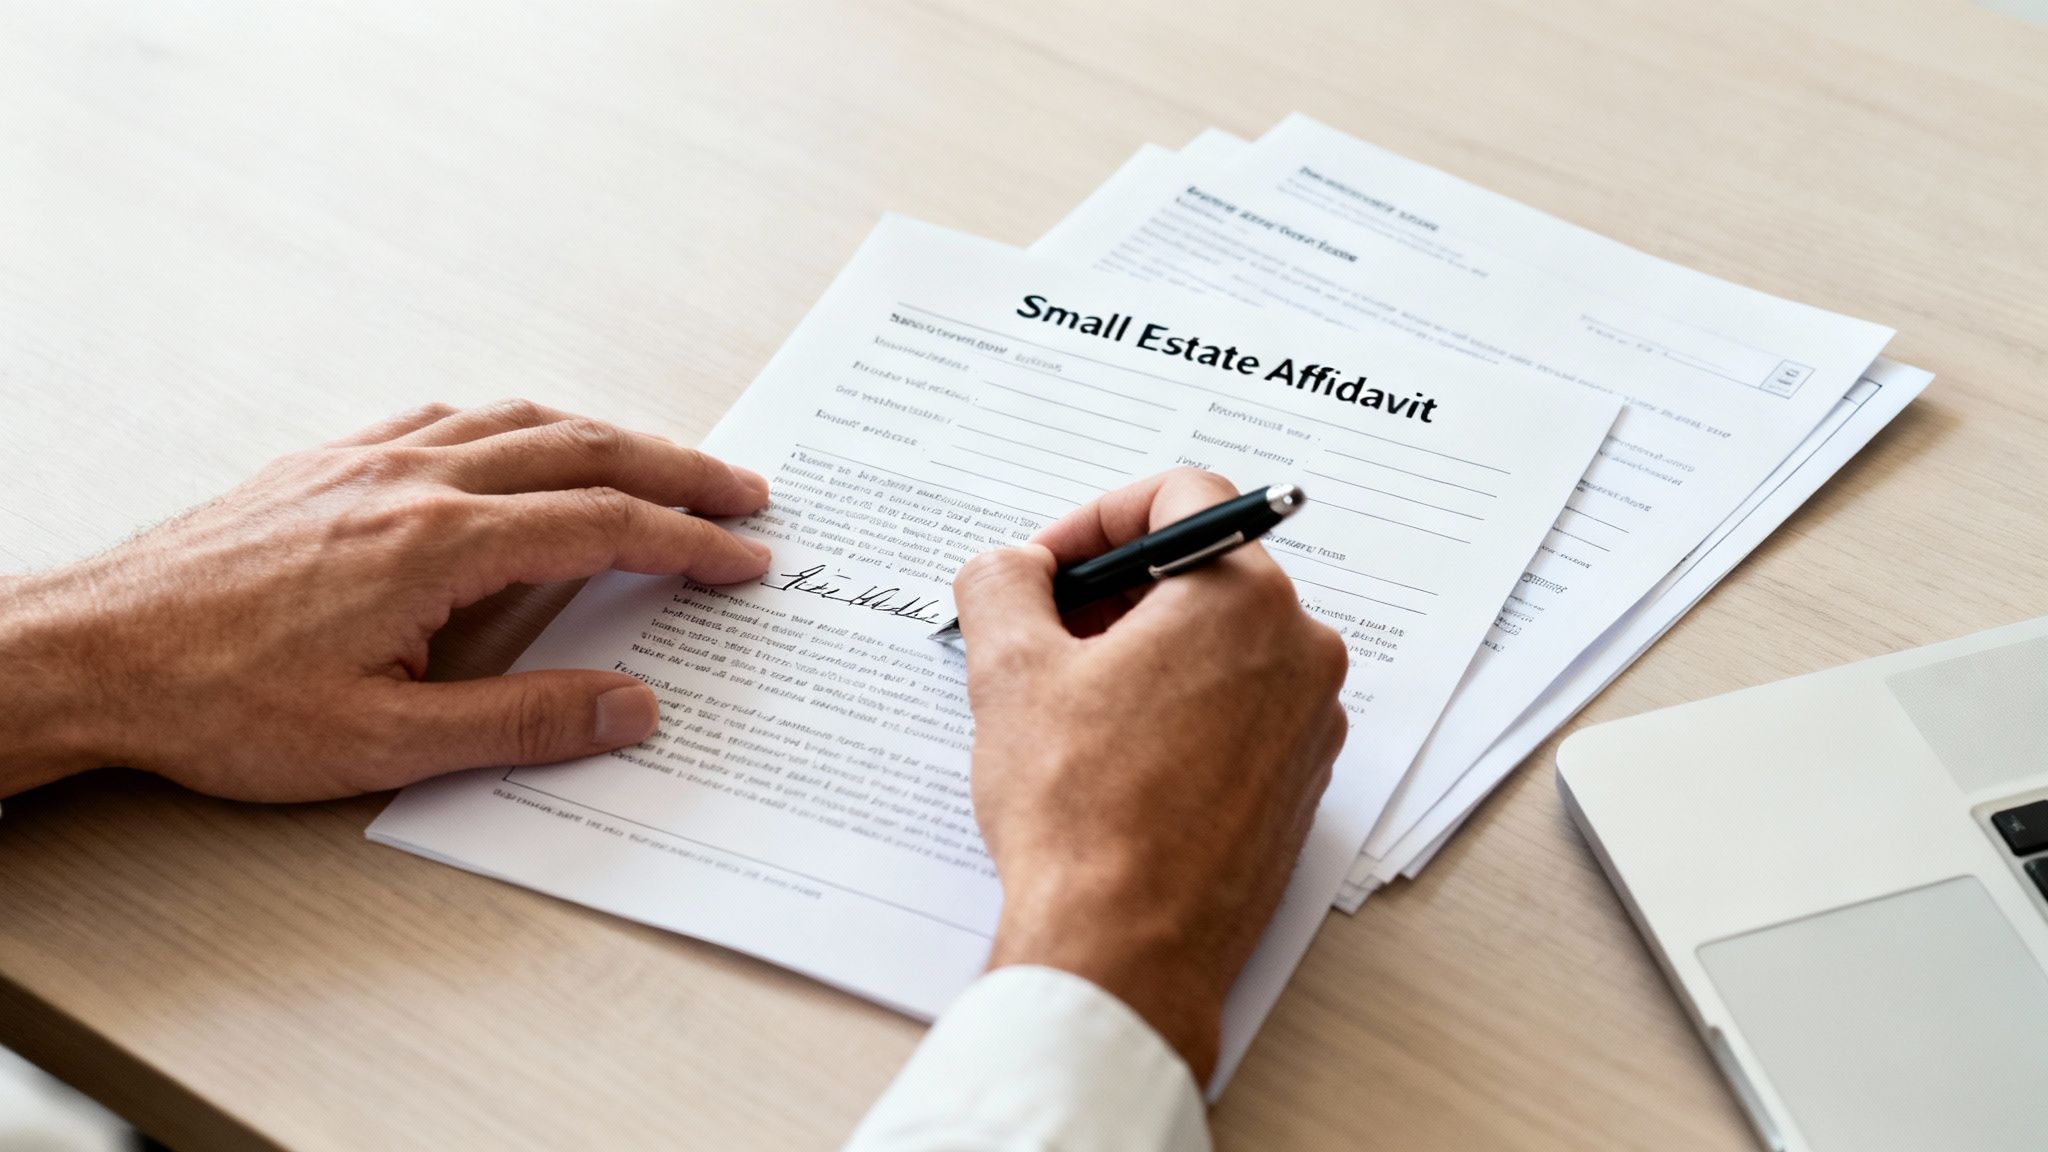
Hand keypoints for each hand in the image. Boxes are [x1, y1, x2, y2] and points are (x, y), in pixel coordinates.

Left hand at [0, 401, 771, 800]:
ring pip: (521, 419)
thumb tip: (632, 708)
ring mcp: (369, 460)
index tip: (744, 557)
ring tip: (662, 462)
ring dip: (608, 436)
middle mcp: (415, 480)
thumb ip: (522, 723)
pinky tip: (525, 444)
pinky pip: (451, 417)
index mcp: (441, 543)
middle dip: (677, 469)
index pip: (603, 526)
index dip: (688, 542)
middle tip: (743, 492)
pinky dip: (520, 424)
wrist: (93, 651)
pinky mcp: (329, 462)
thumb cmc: (221, 703)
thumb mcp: (383, 744)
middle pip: (583, 449)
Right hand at [952, 468, 1348, 1082]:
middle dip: (1112, 592)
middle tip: (1041, 634)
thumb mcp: (1009, 671)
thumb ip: (1003, 583)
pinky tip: (1111, 758)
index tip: (1047, 566)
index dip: (1095, 518)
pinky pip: (1237, 712)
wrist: (1124, 949)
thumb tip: (1011, 568)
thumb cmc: (1080, 814)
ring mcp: (1308, 724)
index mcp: (1245, 600)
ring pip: (1220, 646)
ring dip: (1141, 653)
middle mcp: (1299, 651)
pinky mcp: (1297, 786)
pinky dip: (1176, 710)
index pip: (1182, 497)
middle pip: (1203, 573)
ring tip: (1067, 705)